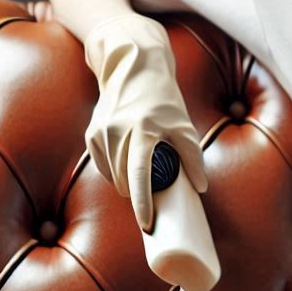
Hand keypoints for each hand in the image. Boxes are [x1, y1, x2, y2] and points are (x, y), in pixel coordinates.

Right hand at [83, 13, 207, 230]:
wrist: (133, 65)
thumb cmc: (163, 97)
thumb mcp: (184, 123)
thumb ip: (192, 156)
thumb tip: (199, 187)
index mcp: (144, 131)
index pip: (141, 176)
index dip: (143, 204)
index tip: (147, 225)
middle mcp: (118, 132)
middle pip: (126, 180)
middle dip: (139, 193)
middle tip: (153, 196)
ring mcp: (101, 132)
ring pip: (114, 175)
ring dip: (128, 180)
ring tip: (143, 168)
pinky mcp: (91, 133)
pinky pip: (103, 164)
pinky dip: (115, 168)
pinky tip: (127, 158)